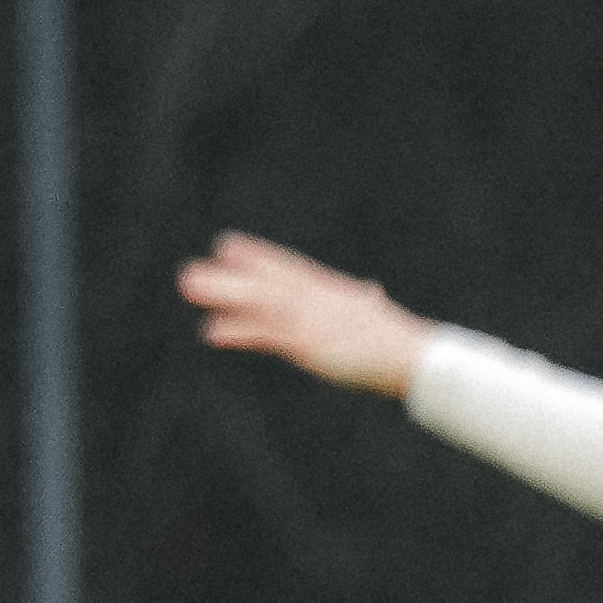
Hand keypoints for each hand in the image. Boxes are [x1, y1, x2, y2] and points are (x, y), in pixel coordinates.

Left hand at [179, 233, 434, 396]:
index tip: (225, 246)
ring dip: (221, 293)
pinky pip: (264, 333)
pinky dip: (237, 331)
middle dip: (227, 274)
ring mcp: (310, 318)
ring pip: (257, 300)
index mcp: (330, 289)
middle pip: (263, 280)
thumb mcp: (376, 314)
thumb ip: (365, 300)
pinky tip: (212, 332)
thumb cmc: (398, 340)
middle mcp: (315, 298)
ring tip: (188, 287)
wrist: (414, 356)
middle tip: (190, 270)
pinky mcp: (307, 342)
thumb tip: (370, 290)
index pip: (286, 266)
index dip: (255, 256)